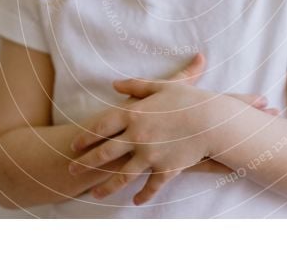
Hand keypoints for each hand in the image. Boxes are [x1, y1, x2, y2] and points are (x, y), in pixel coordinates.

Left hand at [68, 53, 220, 203]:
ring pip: (122, 176)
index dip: (86, 137)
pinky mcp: (166, 169)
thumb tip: (115, 84)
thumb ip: (136, 85)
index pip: (101, 127)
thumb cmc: (189, 99)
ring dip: (107, 187)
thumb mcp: (162, 85)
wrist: (214, 119)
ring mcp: (151, 156)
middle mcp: (137, 137)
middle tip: (72, 170)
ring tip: (95, 195)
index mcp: (134, 115)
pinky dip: (143, 195)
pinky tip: (136, 202)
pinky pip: (151, 186)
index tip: (74, 145)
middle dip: (85, 163)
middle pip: (104, 153)